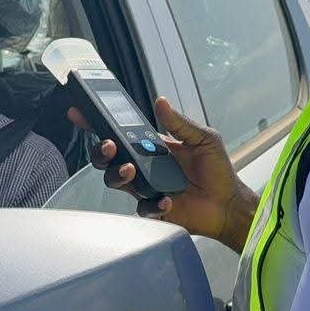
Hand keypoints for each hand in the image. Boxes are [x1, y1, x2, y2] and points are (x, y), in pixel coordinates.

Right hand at [68, 96, 258, 252]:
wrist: (228, 203)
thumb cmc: (217, 170)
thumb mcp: (204, 139)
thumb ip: (181, 124)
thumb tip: (161, 101)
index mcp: (151, 146)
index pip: (120, 132)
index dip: (97, 122)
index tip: (81, 111)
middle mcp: (143, 166)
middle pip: (108, 158)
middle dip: (101, 150)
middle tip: (110, 145)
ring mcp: (146, 187)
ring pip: (115, 181)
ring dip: (118, 174)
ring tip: (131, 169)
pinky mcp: (154, 209)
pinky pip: (141, 208)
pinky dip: (151, 204)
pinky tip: (166, 200)